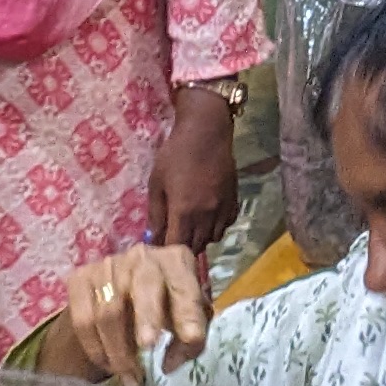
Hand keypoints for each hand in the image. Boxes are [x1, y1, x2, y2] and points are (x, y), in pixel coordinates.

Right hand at [54, 243, 211, 385]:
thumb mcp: (188, 320)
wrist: (126, 293)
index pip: (185, 287)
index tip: (191, 338)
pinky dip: (95, 348)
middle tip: (148, 346)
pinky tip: (107, 365)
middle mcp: (143, 257)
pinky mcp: (80, 279)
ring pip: (109, 311)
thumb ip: (189, 341)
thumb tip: (168, 365)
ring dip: (119, 350)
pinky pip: (83, 320)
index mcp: (176, 262)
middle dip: (147, 317)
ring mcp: (108, 265)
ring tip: (129, 376)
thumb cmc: (166, 307)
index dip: (188, 312)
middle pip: (144, 287)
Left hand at [146, 86, 240, 251]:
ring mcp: (222, 210)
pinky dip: (216, 229)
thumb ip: (156, 214)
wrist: (206, 133)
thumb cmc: (175, 155)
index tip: (159, 251)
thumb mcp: (157, 183)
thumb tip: (152, 240)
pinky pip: (226, 226)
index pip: (176, 246)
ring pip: (212, 239)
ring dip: (200, 240)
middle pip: (195, 246)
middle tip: (172, 241)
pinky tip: (207, 220)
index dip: (166, 252)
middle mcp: (206, 216)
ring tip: (189, 231)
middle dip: (182, 248)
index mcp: (183, 212)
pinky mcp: (234, 201)